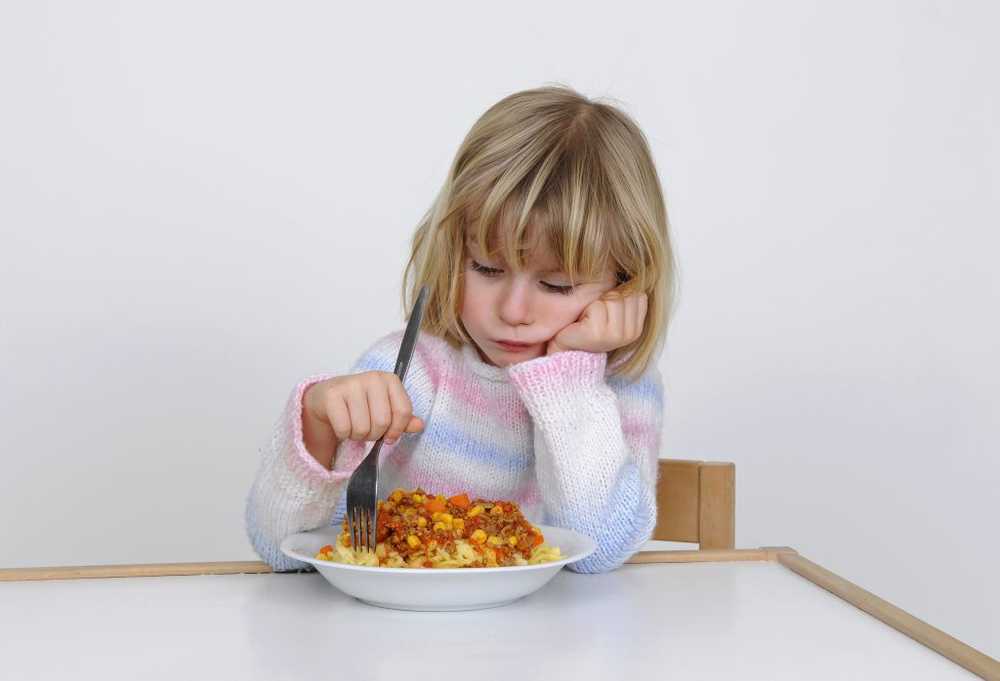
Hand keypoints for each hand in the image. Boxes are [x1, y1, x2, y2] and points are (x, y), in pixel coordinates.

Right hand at [303, 372, 423, 467]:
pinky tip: (342, 423)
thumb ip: (404, 418)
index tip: (389, 435)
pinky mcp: (332, 395)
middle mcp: (372, 378)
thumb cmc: (362, 405)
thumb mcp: (386, 409)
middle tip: (367, 428)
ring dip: (358, 435)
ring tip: (354, 425)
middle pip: (383, 422)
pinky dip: (344, 434)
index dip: (397, 430)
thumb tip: (420, 425)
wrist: (328, 398)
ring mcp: (351, 384)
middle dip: (375, 434)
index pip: (403, 411)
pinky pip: (344, 428)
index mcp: (390, 380)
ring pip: (363, 428)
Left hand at [546, 290, 647, 355]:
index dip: (618, 295)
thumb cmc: (587, 327)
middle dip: (605, 299)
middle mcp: (630, 334)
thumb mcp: (612, 312)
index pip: (638, 294)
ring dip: (595, 304)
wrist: (566, 349)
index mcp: (637, 328)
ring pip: (611, 299)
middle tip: (594, 316)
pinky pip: (596, 306)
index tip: (606, 311)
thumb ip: (625, 297)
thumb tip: (636, 274)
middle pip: (624, 295)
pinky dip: (585, 310)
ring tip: (588, 319)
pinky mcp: (599, 334)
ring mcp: (616, 335)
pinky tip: (581, 324)